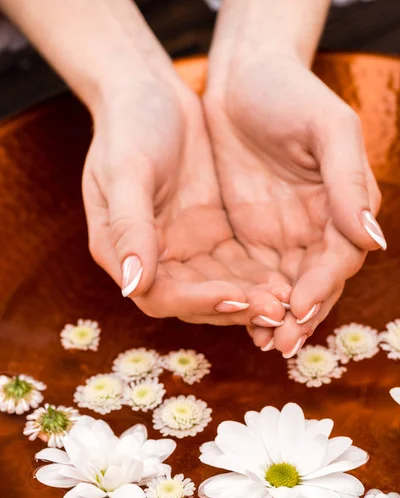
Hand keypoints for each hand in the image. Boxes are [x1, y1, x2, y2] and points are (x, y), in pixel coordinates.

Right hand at [83, 73, 290, 325]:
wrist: (151, 91)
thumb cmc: (129, 125)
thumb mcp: (125, 170)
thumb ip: (129, 227)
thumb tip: (132, 286)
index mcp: (122, 250)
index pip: (159, 295)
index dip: (197, 302)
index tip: (235, 297)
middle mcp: (155, 259)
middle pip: (195, 302)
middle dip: (233, 308)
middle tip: (275, 309)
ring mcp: (185, 249)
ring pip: (221, 288)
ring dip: (252, 299)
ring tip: (288, 301)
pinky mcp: (212, 235)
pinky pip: (238, 266)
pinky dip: (259, 277)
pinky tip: (288, 279)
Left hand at [204, 55, 384, 353]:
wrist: (241, 80)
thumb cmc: (290, 94)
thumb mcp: (327, 129)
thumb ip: (347, 182)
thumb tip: (374, 240)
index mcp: (342, 206)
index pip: (338, 258)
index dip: (322, 285)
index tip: (301, 307)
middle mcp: (316, 228)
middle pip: (314, 283)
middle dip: (300, 315)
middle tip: (280, 343)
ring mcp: (282, 234)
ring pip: (284, 287)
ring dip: (274, 316)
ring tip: (260, 342)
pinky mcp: (249, 235)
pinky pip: (251, 274)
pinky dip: (247, 298)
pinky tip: (235, 317)